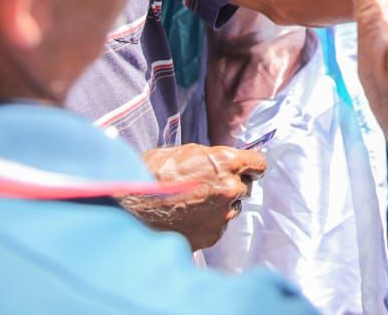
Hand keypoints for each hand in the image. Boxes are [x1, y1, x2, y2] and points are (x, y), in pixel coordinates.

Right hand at [123, 144, 265, 250]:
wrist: (128, 207)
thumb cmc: (151, 174)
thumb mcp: (184, 152)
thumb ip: (212, 158)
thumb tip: (224, 161)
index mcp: (227, 163)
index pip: (259, 164)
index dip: (249, 165)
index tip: (244, 168)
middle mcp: (231, 189)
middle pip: (245, 187)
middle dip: (231, 185)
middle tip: (207, 186)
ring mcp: (222, 215)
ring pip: (232, 208)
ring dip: (219, 205)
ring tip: (192, 203)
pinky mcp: (212, 235)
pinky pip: (218, 226)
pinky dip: (207, 222)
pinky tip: (186, 217)